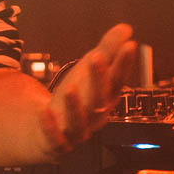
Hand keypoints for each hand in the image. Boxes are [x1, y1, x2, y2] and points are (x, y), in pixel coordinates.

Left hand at [39, 23, 137, 158]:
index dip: (123, 64)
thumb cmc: (74, 98)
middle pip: (99, 99)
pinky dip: (50, 127)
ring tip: (71, 87)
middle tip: (97, 57)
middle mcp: (95, 117)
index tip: (129, 45)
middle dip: (99, 80)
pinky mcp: (57, 144)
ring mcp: (76, 132)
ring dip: (76, 106)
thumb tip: (126, 28)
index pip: (118, 81)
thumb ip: (106, 50)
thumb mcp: (88, 72)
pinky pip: (55, 138)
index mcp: (106, 99)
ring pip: (79, 121)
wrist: (46, 132)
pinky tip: (44, 112)